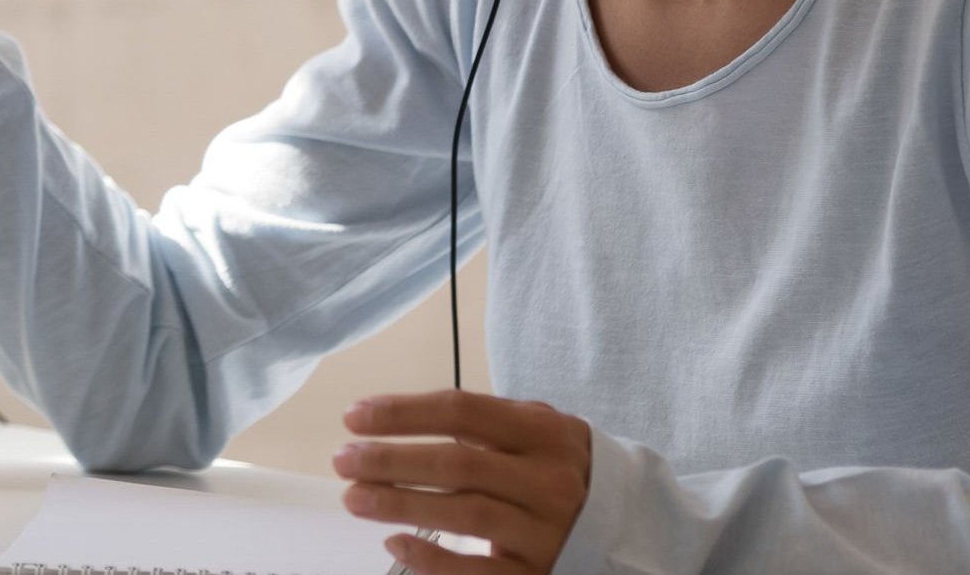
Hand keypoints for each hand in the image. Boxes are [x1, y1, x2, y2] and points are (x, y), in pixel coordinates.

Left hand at [333, 390, 592, 574]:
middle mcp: (548, 480)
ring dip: (400, 504)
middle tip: (343, 461)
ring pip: (465, 514)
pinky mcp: (539, 574)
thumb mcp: (537, 429)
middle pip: (458, 464)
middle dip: (391, 460)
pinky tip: (395, 545)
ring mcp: (546, 531)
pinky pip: (480, 573)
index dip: (403, 413)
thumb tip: (396, 417)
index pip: (462, 412)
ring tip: (354, 498)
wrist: (626, 524)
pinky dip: (434, 560)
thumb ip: (485, 421)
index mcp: (544, 432)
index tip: (354, 417)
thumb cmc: (560, 467)